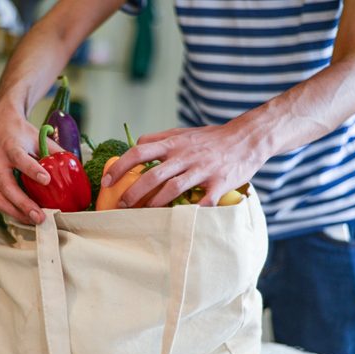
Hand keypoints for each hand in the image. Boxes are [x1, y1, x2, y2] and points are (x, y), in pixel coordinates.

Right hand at [0, 102, 61, 223]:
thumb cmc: (19, 133)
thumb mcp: (37, 137)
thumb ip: (53, 152)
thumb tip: (73, 168)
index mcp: (10, 146)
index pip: (19, 158)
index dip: (32, 170)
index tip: (46, 180)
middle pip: (7, 186)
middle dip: (23, 204)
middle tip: (40, 216)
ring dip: (17, 213)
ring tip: (34, 221)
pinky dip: (11, 212)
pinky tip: (25, 217)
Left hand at [101, 122, 264, 207]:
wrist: (247, 138)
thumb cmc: (211, 138)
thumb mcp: (183, 133)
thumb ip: (160, 139)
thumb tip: (135, 144)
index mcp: (173, 143)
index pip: (138, 152)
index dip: (120, 167)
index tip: (107, 182)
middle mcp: (185, 155)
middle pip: (152, 174)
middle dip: (134, 193)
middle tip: (122, 206)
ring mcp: (202, 169)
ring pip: (173, 188)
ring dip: (155, 204)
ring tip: (144, 215)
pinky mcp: (219, 182)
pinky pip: (204, 200)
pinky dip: (192, 212)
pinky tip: (181, 220)